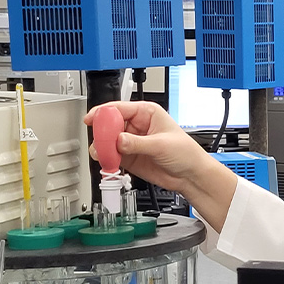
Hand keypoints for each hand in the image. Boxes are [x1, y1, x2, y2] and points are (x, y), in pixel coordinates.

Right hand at [84, 101, 207, 193]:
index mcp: (146, 113)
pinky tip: (109, 162)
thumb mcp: (162, 145)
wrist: (191, 175)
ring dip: (102, 148)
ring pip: (107, 141)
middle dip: (101, 133)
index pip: (119, 108)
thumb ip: (138, 143)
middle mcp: (136, 126)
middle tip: (100, 143)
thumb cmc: (186, 153)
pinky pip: (111, 155)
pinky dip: (107, 159)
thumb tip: (119, 140)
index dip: (103, 113)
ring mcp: (131, 142)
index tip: (92, 120)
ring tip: (105, 155)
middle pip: (109, 125)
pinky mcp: (129, 157)